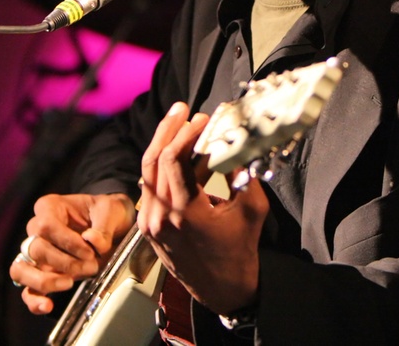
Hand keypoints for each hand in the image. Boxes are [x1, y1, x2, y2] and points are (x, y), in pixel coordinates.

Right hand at [10, 191, 134, 314]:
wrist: (115, 226)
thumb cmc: (108, 213)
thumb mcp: (112, 211)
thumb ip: (103, 225)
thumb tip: (92, 240)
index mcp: (50, 207)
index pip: (45, 226)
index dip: (67, 242)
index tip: (89, 251)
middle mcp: (36, 230)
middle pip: (35, 249)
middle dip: (65, 263)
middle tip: (91, 267)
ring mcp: (36, 255)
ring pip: (21, 270)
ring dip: (45, 281)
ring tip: (69, 283)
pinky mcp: (40, 275)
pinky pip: (27, 291)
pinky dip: (34, 300)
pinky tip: (48, 306)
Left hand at [138, 102, 269, 315]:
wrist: (222, 288)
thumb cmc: (239, 251)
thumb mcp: (252, 210)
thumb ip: (246, 174)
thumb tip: (239, 142)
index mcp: (184, 213)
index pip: (173, 160)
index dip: (186, 133)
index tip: (202, 119)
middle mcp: (160, 217)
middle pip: (154, 160)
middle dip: (168, 129)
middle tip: (183, 109)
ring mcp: (150, 223)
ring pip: (147, 172)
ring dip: (162, 144)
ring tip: (177, 122)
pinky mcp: (148, 226)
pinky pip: (150, 187)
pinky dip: (161, 166)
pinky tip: (176, 151)